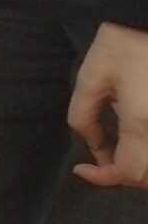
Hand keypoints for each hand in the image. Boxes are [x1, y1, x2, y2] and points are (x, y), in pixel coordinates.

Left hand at [69, 22, 147, 188]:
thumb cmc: (120, 46)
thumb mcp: (90, 81)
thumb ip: (84, 118)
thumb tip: (94, 148)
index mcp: (143, 122)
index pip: (130, 171)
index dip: (104, 177)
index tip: (83, 168)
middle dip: (125, 177)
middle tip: (102, 163)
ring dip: (142, 169)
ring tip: (119, 155)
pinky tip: (136, 142)